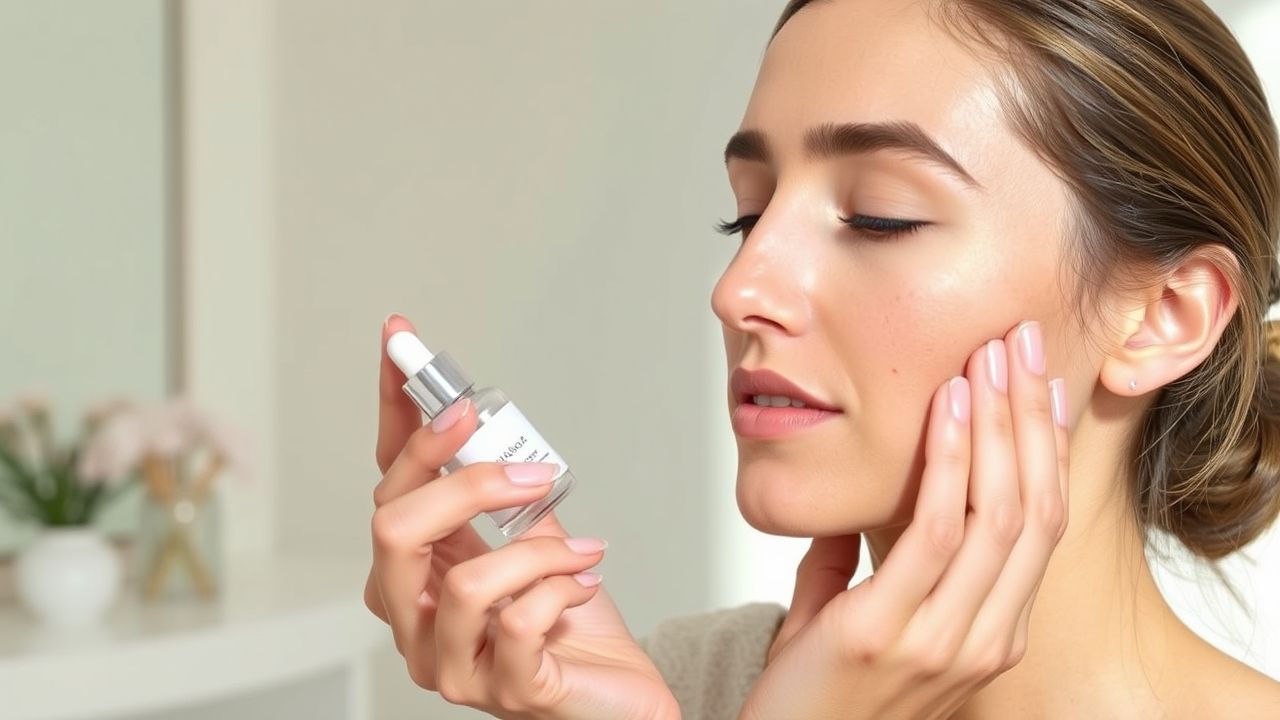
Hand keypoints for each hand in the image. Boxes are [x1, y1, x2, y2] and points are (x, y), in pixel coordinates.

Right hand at [364, 314, 678, 719]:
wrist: (620, 699)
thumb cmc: (573, 626)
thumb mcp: (537, 540)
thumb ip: (508, 495)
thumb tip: (491, 424)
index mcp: (420, 570)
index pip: (389, 480)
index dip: (394, 410)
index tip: (404, 346)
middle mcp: (415, 617)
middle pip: (393, 529)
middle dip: (464, 482)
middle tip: (528, 467)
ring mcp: (448, 661)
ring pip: (463, 582)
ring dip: (534, 551)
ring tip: (579, 549)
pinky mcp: (498, 691)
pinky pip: (517, 624)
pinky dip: (561, 589)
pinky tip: (584, 586)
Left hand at [740, 320, 1069, 719]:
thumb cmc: (813, 700)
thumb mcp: (849, 626)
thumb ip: (854, 573)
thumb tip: (849, 515)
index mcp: (986, 637)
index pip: (1039, 529)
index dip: (1044, 449)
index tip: (1038, 383)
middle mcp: (983, 640)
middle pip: (1035, 511)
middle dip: (1031, 419)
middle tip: (1023, 344)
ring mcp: (943, 641)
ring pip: (1000, 513)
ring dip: (999, 424)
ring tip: (989, 356)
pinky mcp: (889, 633)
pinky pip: (935, 531)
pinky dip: (950, 461)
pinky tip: (949, 407)